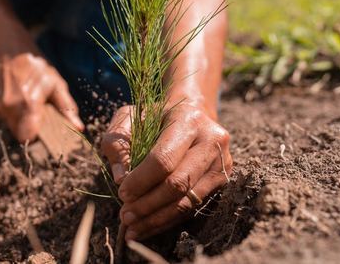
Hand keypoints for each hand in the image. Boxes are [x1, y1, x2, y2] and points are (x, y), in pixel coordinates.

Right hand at [0, 52, 84, 142]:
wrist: (11, 50)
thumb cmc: (38, 67)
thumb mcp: (56, 84)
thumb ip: (66, 108)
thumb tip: (79, 128)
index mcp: (28, 103)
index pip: (28, 136)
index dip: (35, 136)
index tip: (41, 128)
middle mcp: (10, 107)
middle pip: (19, 132)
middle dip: (28, 126)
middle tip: (35, 111)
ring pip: (10, 124)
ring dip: (19, 118)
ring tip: (25, 99)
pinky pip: (2, 116)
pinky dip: (10, 110)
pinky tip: (15, 95)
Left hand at [101, 102, 231, 240]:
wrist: (191, 112)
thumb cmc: (154, 115)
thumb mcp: (128, 117)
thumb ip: (117, 143)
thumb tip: (120, 179)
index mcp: (188, 120)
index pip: (164, 158)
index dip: (141, 180)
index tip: (122, 193)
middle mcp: (212, 141)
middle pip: (178, 183)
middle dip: (148, 204)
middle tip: (124, 216)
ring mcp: (222, 162)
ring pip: (188, 201)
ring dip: (157, 218)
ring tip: (132, 228)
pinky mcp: (222, 180)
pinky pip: (193, 207)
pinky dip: (167, 220)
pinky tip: (147, 226)